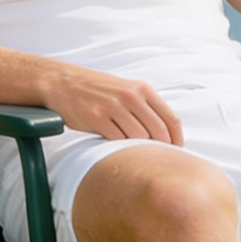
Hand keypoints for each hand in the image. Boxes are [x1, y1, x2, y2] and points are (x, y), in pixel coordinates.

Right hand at [44, 66, 183, 144]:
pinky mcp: (97, 119)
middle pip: (158, 131)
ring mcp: (113, 107)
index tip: (176, 151)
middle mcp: (130, 97)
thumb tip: (166, 131)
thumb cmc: (96, 89)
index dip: (177, 139)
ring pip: (139, 138)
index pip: (171, 118)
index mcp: (142, 89)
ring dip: (138, 148)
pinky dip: (118, 146)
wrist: (63, 83)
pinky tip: (114, 144)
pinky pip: (117, 140)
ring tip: (132, 150)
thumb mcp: (126, 89)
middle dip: (161, 148)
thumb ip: (146, 106)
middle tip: (157, 159)